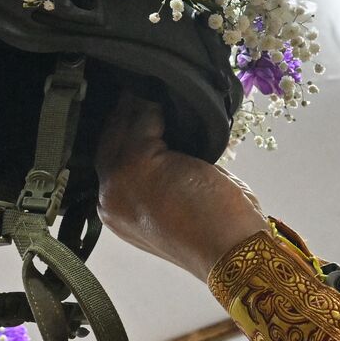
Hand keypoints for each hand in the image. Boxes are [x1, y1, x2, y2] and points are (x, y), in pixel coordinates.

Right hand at [95, 98, 267, 280]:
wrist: (231, 252)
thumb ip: (162, 178)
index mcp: (116, 213)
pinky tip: (171, 99)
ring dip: (138, 107)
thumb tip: (168, 142)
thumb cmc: (216, 233)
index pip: (110, 163)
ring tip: (154, 88)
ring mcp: (120, 179)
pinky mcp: (138, 162)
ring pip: (121, 129)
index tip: (134, 111)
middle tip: (139, 90)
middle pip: (109, 143)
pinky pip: (142, 120)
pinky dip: (155, 107)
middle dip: (124, 116)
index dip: (122, 136)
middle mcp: (109, 198)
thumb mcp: (179, 204)